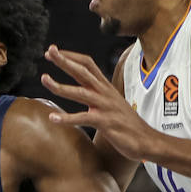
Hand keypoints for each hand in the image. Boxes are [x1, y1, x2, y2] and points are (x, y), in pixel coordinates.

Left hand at [41, 44, 154, 160]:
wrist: (146, 140)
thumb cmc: (127, 125)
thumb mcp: (112, 104)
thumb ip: (99, 96)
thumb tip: (86, 91)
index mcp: (105, 88)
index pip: (88, 64)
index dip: (71, 56)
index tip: (54, 51)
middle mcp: (105, 93)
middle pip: (82, 71)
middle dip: (64, 61)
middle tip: (48, 52)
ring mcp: (105, 107)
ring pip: (80, 92)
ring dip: (60, 85)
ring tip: (44, 79)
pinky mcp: (106, 122)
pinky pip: (83, 118)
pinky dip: (67, 118)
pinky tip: (53, 119)